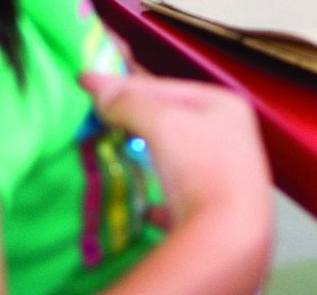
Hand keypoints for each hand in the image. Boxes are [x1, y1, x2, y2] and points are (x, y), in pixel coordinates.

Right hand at [80, 71, 270, 229]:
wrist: (228, 234)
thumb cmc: (201, 167)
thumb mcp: (162, 122)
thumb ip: (130, 102)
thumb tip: (100, 88)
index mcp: (223, 104)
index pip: (164, 85)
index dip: (123, 84)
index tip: (87, 82)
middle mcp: (229, 134)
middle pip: (172, 119)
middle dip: (136, 118)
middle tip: (98, 116)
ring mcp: (224, 172)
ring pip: (175, 156)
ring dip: (147, 154)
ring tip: (116, 151)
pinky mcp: (213, 209)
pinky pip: (178, 197)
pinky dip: (159, 198)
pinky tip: (146, 206)